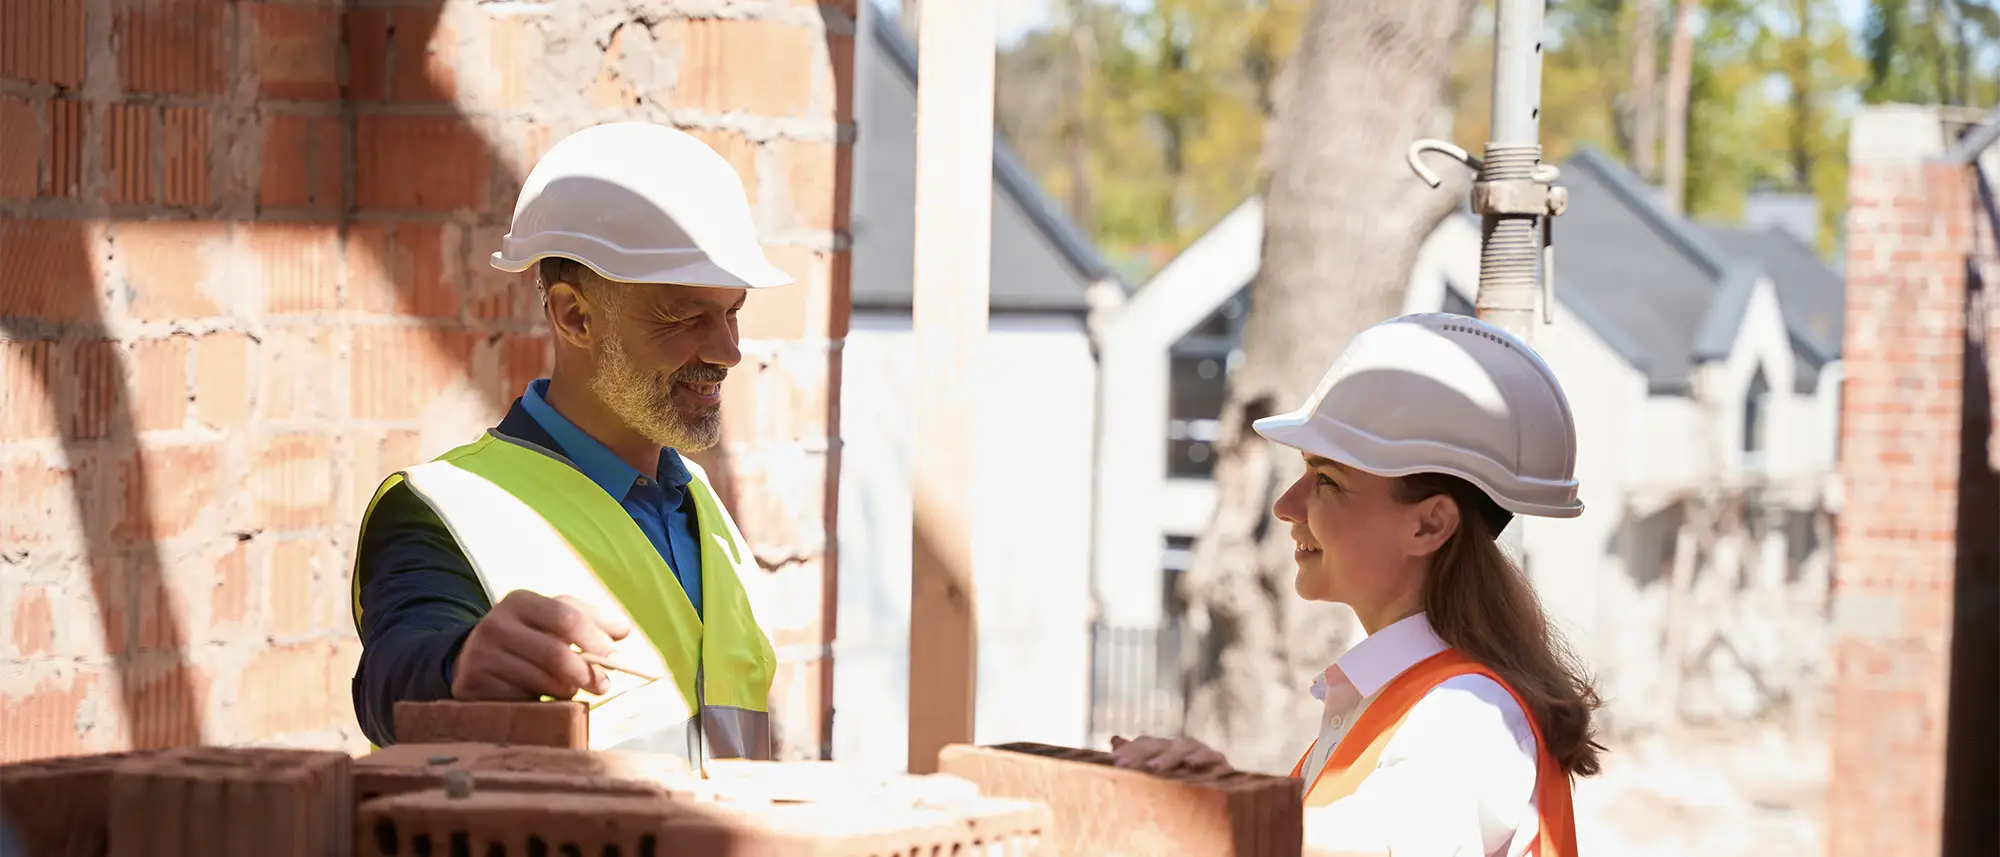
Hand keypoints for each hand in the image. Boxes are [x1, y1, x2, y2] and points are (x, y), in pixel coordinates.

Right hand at [451, 591, 632, 701]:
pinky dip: (541, 704)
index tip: (612, 654)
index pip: (565, 615)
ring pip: (542, 681)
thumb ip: (589, 620)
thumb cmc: (526, 638)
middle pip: (555, 653)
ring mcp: (481, 656)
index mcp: (519, 601)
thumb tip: (623, 630)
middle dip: (586, 673)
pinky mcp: (474, 686)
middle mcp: (496, 625)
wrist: (470, 660)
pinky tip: (543, 700)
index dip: (593, 637)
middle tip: (603, 685)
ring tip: (570, 690)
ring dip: (566, 691)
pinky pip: (522, 700)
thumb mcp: (551, 620)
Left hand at [1109, 734, 1229, 773]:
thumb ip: (1138, 755)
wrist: (1222, 793)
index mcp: (1164, 748)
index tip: (1111, 761)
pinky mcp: (1219, 761)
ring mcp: (1199, 751)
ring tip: (1152, 768)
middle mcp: (1180, 746)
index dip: (1128, 751)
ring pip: (1181, 749)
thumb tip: (1114, 738)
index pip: (1143, 744)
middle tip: (1120, 764)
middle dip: (1138, 754)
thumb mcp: (1159, 771)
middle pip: (1157, 745)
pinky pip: (1210, 758)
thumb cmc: (1185, 781)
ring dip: (1167, 758)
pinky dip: (1201, 759)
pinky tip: (1190, 765)